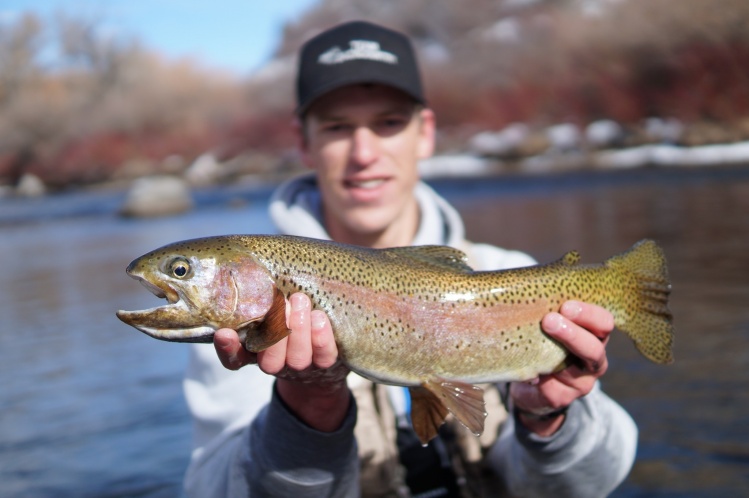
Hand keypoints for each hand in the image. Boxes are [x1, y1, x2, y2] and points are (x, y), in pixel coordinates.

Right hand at [214, 292, 350, 431]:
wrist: (320, 352)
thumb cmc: (287, 322)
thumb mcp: (269, 313)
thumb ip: (258, 303)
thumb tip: (247, 272)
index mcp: (255, 353)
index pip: (234, 360)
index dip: (228, 349)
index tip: (224, 333)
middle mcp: (277, 364)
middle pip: (270, 360)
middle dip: (275, 329)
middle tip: (282, 302)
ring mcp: (302, 367)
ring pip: (298, 358)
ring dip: (299, 329)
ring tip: (300, 300)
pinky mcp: (325, 364)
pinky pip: (325, 356)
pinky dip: (321, 337)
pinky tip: (319, 317)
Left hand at [510, 300, 613, 435]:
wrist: (533, 384)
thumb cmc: (541, 342)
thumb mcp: (548, 323)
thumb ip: (546, 306)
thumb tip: (524, 282)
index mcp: (593, 335)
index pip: (604, 323)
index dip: (588, 314)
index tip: (566, 306)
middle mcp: (593, 360)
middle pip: (594, 350)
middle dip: (572, 334)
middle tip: (549, 321)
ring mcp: (581, 383)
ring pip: (572, 373)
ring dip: (551, 357)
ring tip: (530, 345)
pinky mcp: (562, 398)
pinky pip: (552, 389)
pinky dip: (538, 379)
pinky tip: (528, 373)